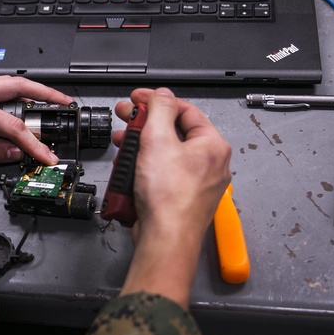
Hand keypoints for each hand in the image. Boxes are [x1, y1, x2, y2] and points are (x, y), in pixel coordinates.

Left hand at [0, 76, 73, 168]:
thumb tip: (12, 152)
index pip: (14, 128)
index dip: (35, 145)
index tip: (48, 157)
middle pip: (18, 87)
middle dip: (46, 94)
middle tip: (66, 103)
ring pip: (7, 82)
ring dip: (31, 89)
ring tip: (49, 99)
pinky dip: (13, 90)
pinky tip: (18, 99)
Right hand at [116, 87, 231, 307]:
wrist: (165, 239)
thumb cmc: (168, 197)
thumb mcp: (158, 139)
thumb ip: (160, 110)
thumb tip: (163, 95)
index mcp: (212, 145)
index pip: (185, 110)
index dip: (157, 100)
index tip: (137, 98)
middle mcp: (210, 164)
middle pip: (174, 131)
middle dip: (144, 123)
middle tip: (125, 118)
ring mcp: (197, 183)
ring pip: (167, 153)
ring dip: (141, 145)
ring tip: (121, 143)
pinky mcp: (182, 198)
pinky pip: (164, 174)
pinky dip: (146, 166)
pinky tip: (128, 167)